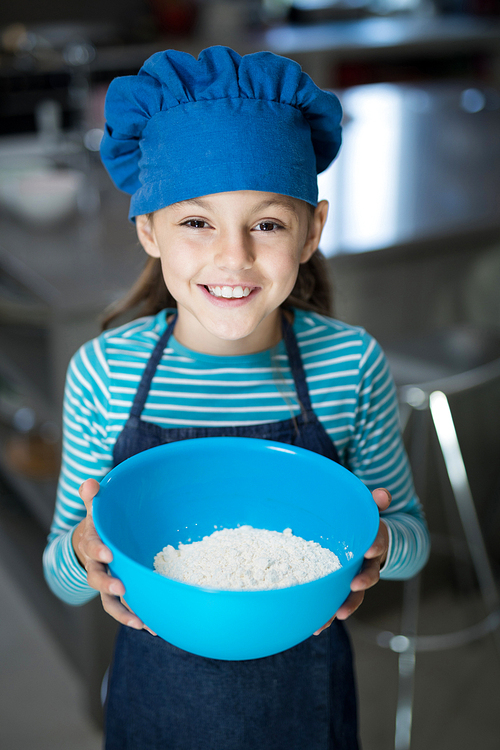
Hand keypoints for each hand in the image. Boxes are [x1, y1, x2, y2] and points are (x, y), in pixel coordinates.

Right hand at [72, 478, 155, 634]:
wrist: (89, 546)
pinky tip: (153, 626)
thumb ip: (93, 497)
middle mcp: (96, 567)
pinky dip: (135, 617)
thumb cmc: (99, 525)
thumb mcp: (95, 510)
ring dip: (124, 611)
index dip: (98, 550)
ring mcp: (105, 583)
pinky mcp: (116, 594)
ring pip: (109, 600)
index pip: (92, 547)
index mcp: (92, 544)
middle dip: (108, 584)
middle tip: (121, 587)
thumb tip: (90, 483)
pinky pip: (123, 609)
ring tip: (140, 620)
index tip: (108, 553)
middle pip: (97, 578)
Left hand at [314, 488, 390, 634]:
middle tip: (354, 586)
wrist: (365, 543)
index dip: (376, 546)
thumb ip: (375, 502)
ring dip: (345, 605)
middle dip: (362, 582)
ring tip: (334, 616)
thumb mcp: (368, 511)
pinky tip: (316, 627)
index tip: (370, 549)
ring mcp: (355, 579)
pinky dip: (328, 615)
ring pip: (353, 595)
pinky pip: (336, 603)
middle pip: (369, 575)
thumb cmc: (363, 525)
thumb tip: (383, 494)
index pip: (379, 543)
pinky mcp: (342, 589)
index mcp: (374, 542)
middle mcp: (368, 564)